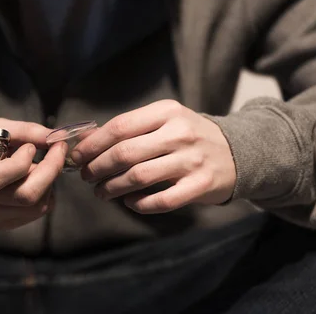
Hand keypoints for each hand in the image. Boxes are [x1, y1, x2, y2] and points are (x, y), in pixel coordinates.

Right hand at [0, 118, 67, 229]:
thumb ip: (25, 131)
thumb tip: (55, 136)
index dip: (22, 161)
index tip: (30, 147)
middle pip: (25, 196)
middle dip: (50, 170)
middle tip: (58, 151)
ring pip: (36, 207)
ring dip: (49, 182)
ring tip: (44, 165)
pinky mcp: (3, 224)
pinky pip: (35, 213)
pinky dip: (45, 194)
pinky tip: (38, 180)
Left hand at [71, 100, 235, 213]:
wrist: (238, 152)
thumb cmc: (188, 136)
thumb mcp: (162, 122)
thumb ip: (127, 130)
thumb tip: (84, 140)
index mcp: (167, 112)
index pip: (120, 127)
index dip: (93, 145)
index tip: (77, 156)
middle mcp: (180, 133)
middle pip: (125, 153)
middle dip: (98, 167)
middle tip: (86, 177)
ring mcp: (192, 160)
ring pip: (139, 177)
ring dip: (112, 188)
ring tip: (101, 192)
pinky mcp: (201, 186)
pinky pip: (161, 200)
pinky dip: (139, 204)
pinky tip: (129, 202)